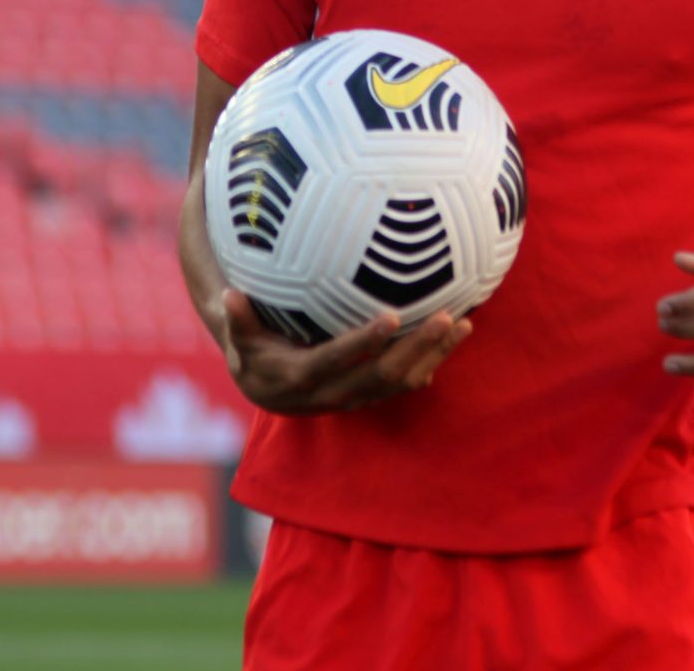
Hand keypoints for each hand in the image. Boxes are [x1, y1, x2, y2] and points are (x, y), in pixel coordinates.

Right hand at [218, 290, 471, 415]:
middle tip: (446, 315)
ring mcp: (357, 398)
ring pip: (402, 383)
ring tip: (464, 323)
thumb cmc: (252, 349)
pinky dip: (432, 360)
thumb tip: (229, 295)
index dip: (363, 342)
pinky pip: (407, 382)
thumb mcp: (238, 338)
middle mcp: (332, 395)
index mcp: (299, 379)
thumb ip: (237, 320)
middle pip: (382, 376)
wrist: (265, 388)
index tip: (391, 315)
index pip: (336, 361)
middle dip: (416, 347)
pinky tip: (454, 335)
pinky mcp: (372, 396)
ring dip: (434, 355)